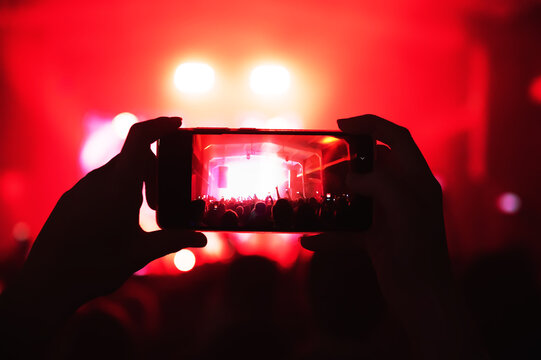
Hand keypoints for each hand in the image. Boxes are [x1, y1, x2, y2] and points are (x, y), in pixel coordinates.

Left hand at [17, 117, 205, 303]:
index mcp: (120, 186)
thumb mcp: (141, 253)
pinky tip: (118, 219)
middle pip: (133, 157)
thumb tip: (202, 239)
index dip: (160, 124)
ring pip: (117, 171)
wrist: (47, 284)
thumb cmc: (96, 267)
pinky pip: (100, 183)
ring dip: (135, 183)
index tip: (178, 124)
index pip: (140, 138)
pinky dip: (118, 189)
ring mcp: (82, 188)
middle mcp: (99, 180)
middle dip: (154, 170)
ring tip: (142, 213)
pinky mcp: (72, 199)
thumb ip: (174, 240)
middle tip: (160, 203)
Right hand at [302, 114, 449, 295]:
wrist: (421, 297)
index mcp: (418, 180)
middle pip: (375, 163)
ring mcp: (390, 216)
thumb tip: (350, 180)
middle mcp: (405, 194)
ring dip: (337, 193)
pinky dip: (330, 235)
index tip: (340, 124)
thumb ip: (378, 183)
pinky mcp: (377, 238)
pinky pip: (349, 230)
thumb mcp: (403, 207)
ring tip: (315, 191)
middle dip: (349, 158)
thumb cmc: (418, 251)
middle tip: (323, 160)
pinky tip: (309, 241)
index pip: (397, 137)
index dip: (371, 124)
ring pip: (359, 194)